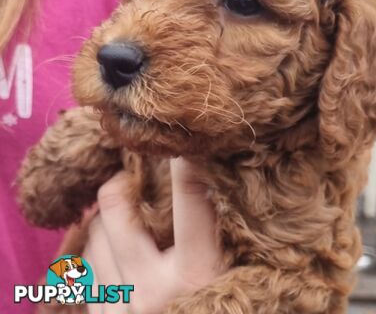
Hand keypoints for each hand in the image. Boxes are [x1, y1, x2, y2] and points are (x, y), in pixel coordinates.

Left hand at [83, 158, 224, 313]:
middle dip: (120, 184)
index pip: (190, 201)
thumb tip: (211, 182)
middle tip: (132, 178)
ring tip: (126, 220)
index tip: (185, 142)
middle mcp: (152, 288)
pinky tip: (114, 253)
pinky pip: (83, 267)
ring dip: (106, 221)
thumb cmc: (215, 307)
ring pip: (93, 235)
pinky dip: (97, 250)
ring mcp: (120, 305)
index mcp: (196, 274)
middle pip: (115, 207)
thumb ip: (216, 234)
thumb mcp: (229, 274)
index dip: (187, 165)